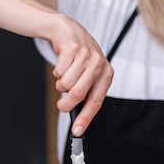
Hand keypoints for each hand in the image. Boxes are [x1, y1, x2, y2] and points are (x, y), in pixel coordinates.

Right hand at [49, 15, 113, 135]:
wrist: (70, 32)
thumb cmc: (80, 58)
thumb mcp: (89, 75)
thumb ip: (87, 94)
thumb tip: (79, 119)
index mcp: (106, 75)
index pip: (96, 102)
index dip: (85, 118)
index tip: (77, 130)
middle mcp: (98, 65)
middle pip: (77, 95)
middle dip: (65, 104)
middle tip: (62, 105)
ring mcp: (86, 56)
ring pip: (65, 84)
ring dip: (60, 84)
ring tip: (66, 74)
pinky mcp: (73, 49)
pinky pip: (58, 72)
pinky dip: (56, 72)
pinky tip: (63, 63)